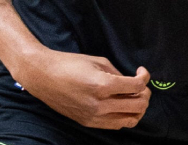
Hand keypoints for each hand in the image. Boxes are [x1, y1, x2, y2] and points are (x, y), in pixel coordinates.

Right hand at [12, 50, 149, 129]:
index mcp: (102, 85)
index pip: (137, 87)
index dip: (144, 77)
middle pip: (138, 105)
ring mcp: (93, 116)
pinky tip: (121, 105)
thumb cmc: (69, 64)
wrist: (42, 76)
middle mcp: (99, 105)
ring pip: (130, 120)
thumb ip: (119, 74)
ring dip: (138, 108)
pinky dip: (124, 116)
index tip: (140, 71)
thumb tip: (134, 82)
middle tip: (140, 85)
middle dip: (145, 94)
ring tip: (133, 97)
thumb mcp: (99, 62)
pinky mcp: (87, 122)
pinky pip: (115, 125)